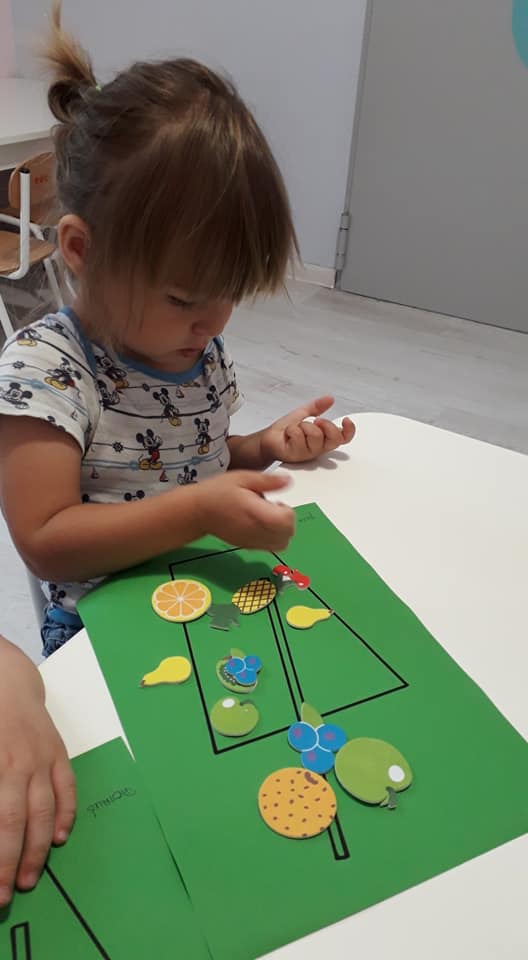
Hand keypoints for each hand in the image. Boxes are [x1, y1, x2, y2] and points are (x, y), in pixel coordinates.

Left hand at [0, 638, 75, 905]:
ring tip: (30, 877)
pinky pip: (66, 788)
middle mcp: (19, 764)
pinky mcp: (58, 752)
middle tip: (5, 895)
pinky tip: (60, 837)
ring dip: (38, 848)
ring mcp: (42, 758)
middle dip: (11, 863)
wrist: (6, 679)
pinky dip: (66, 813)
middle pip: (18, 823)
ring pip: (44, 811)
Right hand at [198, 470, 294, 550]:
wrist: (197, 511)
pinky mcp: (248, 547)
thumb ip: (267, 481)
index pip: (287, 520)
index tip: (276, 501)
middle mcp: (257, 531)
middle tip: (273, 508)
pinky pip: (269, 548)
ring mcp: (252, 542)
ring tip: (267, 517)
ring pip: (281, 544)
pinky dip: (272, 538)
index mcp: (257, 513)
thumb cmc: (219, 491)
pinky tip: (259, 525)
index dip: (287, 510)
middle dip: (287, 521)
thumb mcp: (243, 477)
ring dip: (281, 531)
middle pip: (288, 535)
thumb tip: (288, 481)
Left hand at [260, 396, 354, 463]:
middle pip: (334, 438)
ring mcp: (308, 452)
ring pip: (316, 436)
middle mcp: (318, 447)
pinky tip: (288, 434)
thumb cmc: (284, 431)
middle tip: (316, 421)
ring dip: (304, 426)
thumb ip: (317, 407)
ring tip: (297, 428)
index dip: (349, 430)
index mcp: (324, 439)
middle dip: (326, 425)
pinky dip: (292, 430)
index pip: (344, 438)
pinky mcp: (297, 455)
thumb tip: (329, 399)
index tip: (346, 420)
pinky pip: (299, 437)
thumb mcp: (303, 414)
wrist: (268, 439)